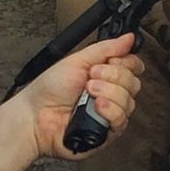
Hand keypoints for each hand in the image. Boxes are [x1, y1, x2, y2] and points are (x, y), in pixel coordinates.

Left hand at [22, 33, 143, 161]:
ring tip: (88, 92)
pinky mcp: (108, 133)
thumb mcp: (78, 60)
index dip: (126, 62)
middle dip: (113, 76)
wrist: (35, 115)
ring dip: (109, 93)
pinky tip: (97, 106)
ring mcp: (109, 113)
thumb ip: (106, 48)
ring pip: (129, 102)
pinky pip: (122, 121)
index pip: (133, 67)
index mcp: (105, 75)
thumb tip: (129, 37)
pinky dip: (110, 110)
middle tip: (91, 76)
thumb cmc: (49, 89)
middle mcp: (111, 94)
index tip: (110, 60)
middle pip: (134, 83)